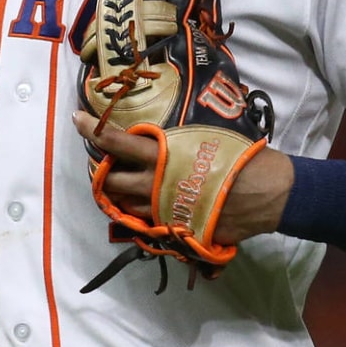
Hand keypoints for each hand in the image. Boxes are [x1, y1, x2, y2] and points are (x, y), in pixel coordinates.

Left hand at [72, 110, 294, 244]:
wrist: (268, 192)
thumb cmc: (239, 156)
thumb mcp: (203, 136)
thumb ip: (175, 137)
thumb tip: (160, 129)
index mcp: (161, 155)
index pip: (115, 141)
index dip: (92, 129)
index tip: (77, 118)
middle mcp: (155, 183)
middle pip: (109, 180)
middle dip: (100, 171)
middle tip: (101, 162)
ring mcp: (163, 210)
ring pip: (123, 205)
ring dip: (117, 194)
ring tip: (119, 183)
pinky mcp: (175, 228)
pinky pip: (146, 224)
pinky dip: (138, 214)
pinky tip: (144, 206)